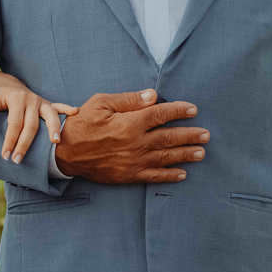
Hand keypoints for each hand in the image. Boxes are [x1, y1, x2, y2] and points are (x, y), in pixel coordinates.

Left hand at [0, 70, 78, 163]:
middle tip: (17, 160)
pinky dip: (67, 108)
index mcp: (16, 98)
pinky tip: (75, 112)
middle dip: (24, 144)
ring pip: (50, 116)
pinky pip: (59, 106)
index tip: (5, 156)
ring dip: (53, 128)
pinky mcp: (47, 104)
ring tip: (55, 142)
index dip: (10, 140)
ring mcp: (41, 101)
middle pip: (31, 125)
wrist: (8, 86)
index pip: (14, 123)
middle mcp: (31, 99)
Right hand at [54, 90, 208, 182]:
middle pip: (170, 137)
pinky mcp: (129, 174)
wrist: (66, 153)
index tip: (193, 109)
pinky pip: (154, 176)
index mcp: (130, 123)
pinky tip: (182, 174)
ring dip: (186, 154)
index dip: (179, 111)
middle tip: (206, 134)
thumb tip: (152, 95)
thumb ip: (128, 100)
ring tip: (201, 152)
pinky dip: (170, 175)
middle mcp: (136, 142)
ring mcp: (134, 161)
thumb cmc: (81, 124)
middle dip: (190, 134)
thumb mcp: (100, 103)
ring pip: (166, 157)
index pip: (161, 114)